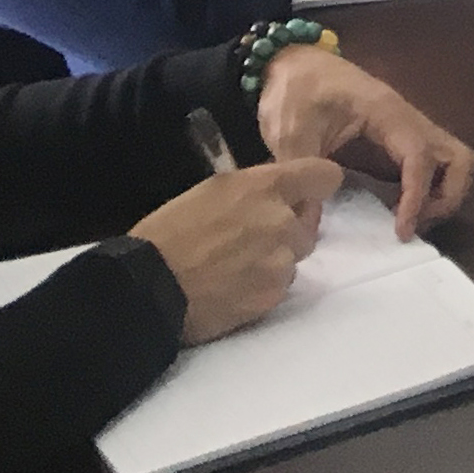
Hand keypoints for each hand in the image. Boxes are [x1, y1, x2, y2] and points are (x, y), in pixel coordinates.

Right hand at [128, 161, 343, 341]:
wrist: (147, 288)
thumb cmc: (169, 232)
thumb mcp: (212, 189)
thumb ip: (255, 188)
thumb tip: (277, 192)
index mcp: (268, 187)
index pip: (327, 176)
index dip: (315, 186)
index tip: (300, 196)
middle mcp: (283, 222)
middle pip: (310, 224)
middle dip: (288, 230)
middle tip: (251, 238)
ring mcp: (281, 262)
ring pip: (294, 257)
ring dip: (274, 260)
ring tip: (234, 266)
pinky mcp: (272, 296)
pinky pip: (279, 287)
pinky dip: (262, 286)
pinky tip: (232, 287)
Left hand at [256, 47, 473, 239]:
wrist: (293, 64)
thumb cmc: (295, 92)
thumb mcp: (290, 134)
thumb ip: (304, 177)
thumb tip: (308, 230)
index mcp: (386, 112)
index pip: (420, 155)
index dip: (417, 196)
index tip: (401, 231)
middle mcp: (408, 119)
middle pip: (459, 157)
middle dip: (447, 196)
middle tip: (412, 224)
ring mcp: (408, 127)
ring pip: (454, 160)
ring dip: (443, 194)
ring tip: (409, 219)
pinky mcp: (400, 137)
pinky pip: (433, 164)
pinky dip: (428, 189)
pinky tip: (397, 208)